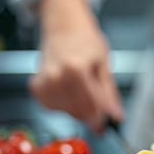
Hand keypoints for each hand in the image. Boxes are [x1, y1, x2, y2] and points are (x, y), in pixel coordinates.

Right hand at [30, 0, 122, 133]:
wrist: (63, 27)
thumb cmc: (84, 41)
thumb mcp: (103, 65)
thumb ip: (109, 95)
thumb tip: (116, 118)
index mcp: (76, 70)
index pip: (93, 107)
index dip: (102, 120)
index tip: (107, 126)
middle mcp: (56, 78)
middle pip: (80, 113)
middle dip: (92, 114)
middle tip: (98, 102)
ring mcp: (44, 84)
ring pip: (68, 113)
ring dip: (78, 109)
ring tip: (81, 86)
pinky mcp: (37, 89)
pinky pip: (55, 109)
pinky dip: (64, 104)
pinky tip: (68, 89)